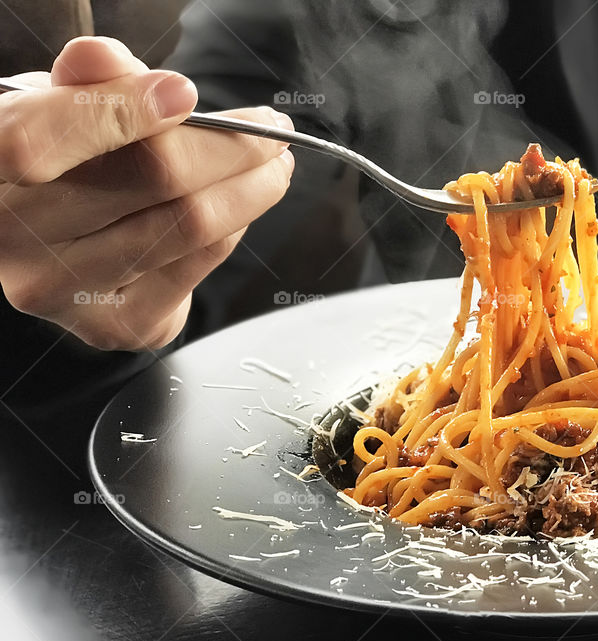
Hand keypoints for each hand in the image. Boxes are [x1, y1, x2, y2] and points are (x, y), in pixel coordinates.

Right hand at [0, 37, 294, 349]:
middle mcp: (14, 240)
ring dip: (252, 189)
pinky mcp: (114, 325)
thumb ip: (85, 82)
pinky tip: (239, 207)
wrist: (55, 244)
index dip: (121, 111)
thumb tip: (107, 59)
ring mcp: (63, 290)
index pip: (38, 141)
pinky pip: (200, 265)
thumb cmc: (62, 159)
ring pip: (190, 225)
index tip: (187, 94)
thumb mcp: (56, 105)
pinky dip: (233, 227)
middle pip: (151, 179)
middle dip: (234, 147)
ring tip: (273, 166)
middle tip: (272, 131)